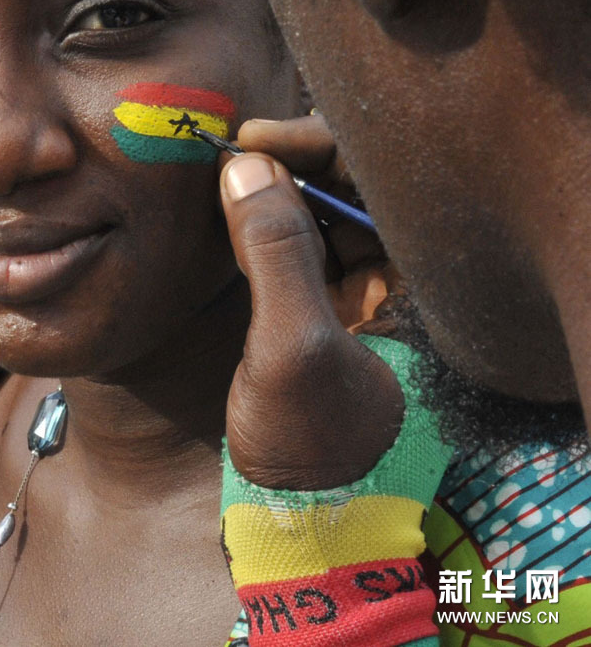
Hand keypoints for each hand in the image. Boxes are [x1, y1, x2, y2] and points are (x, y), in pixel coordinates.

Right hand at [220, 116, 402, 490]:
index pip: (383, 181)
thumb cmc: (313, 440)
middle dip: (295, 159)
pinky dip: (269, 218)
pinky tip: (236, 208)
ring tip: (230, 174)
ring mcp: (365, 288)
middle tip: (237, 149)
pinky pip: (302, 238)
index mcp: (423, 283)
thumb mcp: (291, 344)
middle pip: (355, 185)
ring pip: (325, 208)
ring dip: (277, 186)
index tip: (256, 138)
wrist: (307, 514)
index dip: (321, 147)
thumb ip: (273, 252)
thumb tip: (244, 165)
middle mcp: (401, 275)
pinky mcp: (327, 301)